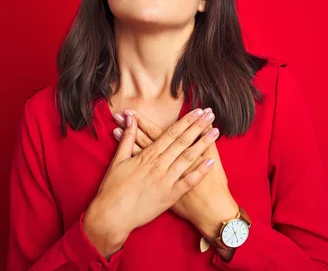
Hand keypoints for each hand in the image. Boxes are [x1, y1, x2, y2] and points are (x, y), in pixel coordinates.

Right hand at [83, 108, 219, 254]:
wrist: (112, 215)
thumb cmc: (112, 188)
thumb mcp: (118, 159)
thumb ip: (127, 138)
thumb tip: (129, 118)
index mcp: (148, 155)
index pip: (171, 133)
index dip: (186, 121)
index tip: (197, 111)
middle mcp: (159, 165)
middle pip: (183, 141)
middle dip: (198, 126)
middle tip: (211, 114)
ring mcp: (166, 180)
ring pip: (188, 158)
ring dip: (203, 144)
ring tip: (215, 132)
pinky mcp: (170, 196)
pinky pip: (188, 182)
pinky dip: (200, 171)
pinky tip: (211, 161)